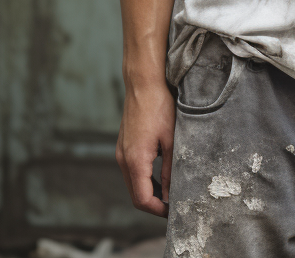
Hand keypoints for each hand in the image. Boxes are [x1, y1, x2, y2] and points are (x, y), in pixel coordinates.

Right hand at [116, 79, 175, 215]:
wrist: (143, 83)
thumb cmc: (159, 106)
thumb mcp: (171, 140)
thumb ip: (170, 170)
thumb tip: (170, 194)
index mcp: (135, 160)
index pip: (142, 199)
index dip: (158, 210)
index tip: (174, 211)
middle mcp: (123, 159)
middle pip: (135, 195)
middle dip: (153, 204)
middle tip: (174, 204)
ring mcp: (121, 152)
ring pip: (132, 183)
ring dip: (148, 192)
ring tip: (169, 191)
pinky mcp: (123, 145)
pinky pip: (131, 171)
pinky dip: (143, 179)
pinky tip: (159, 175)